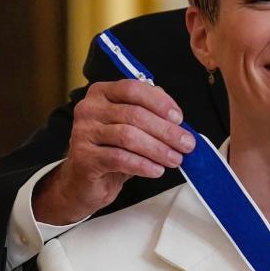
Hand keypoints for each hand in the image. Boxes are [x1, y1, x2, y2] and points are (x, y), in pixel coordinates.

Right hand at [32, 79, 194, 224]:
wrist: (84, 181)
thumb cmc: (111, 150)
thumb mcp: (131, 127)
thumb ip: (150, 114)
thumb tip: (176, 117)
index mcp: (102, 93)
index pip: (133, 89)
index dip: (159, 103)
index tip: (179, 119)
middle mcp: (89, 108)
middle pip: (134, 114)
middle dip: (165, 131)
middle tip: (186, 144)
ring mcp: (83, 132)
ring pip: (128, 136)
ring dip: (157, 149)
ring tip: (175, 159)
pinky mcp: (83, 158)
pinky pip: (119, 159)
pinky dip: (143, 165)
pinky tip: (157, 170)